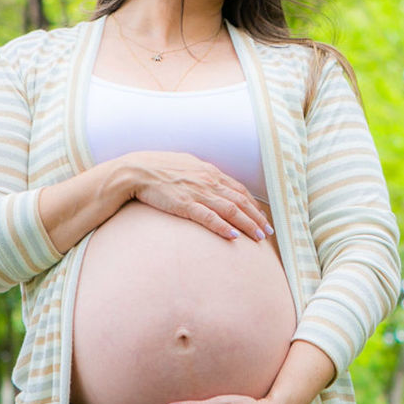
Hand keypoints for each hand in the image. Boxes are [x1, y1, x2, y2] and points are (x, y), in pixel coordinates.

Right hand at [122, 151, 272, 241]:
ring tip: (258, 238)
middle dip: (256, 218)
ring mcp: (198, 192)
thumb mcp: (186, 165)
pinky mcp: (185, 204)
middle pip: (240, 202)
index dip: (253, 205)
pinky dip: (223, 227)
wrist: (136, 170)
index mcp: (210, 172)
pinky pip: (209, 218)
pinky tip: (234, 237)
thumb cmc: (158, 168)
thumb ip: (202, 174)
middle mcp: (209, 181)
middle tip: (268, 233)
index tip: (262, 218)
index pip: (239, 190)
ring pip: (230, 210)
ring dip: (247, 225)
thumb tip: (212, 180)